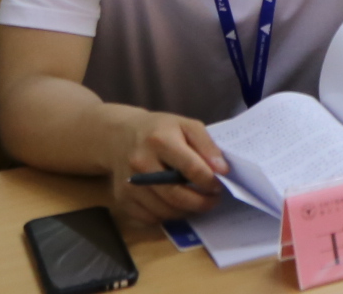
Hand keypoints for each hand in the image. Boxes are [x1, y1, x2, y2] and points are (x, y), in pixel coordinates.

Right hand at [109, 110, 226, 224]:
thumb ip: (206, 145)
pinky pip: (149, 218)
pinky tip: (175, 205)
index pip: (189, 167)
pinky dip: (167, 217)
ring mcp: (129, 184)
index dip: (208, 180)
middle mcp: (141, 163)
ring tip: (197, 202)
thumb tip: (222, 170)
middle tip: (213, 201)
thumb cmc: (160, 130)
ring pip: (163, 210)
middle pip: (175, 194)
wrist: (120, 136)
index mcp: (159, 140)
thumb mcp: (186, 125)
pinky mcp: (122, 199)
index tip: (219, 185)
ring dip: (185, 211)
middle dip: (200, 202)